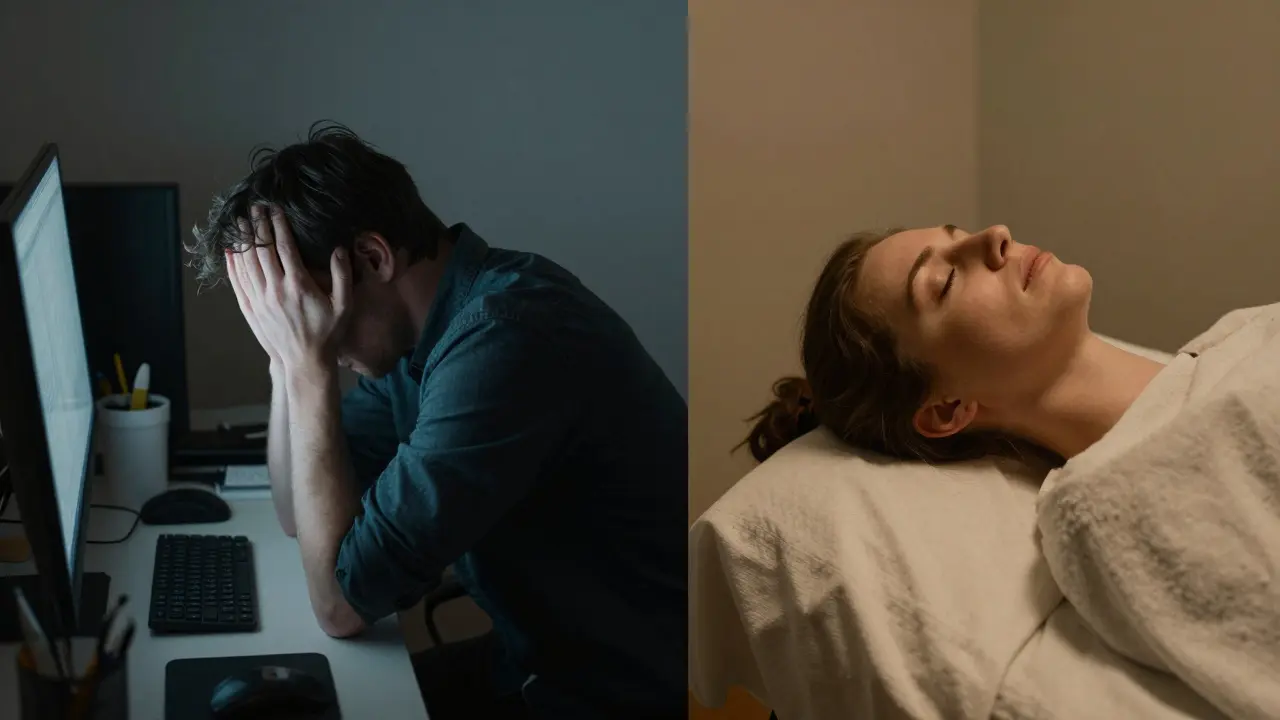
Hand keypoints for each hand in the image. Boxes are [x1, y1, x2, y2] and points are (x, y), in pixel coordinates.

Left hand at [224, 204, 352, 373]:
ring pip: (247, 263)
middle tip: (255, 208)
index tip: (274, 209)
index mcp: (298, 285)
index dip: (278, 225)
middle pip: (262, 250)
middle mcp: (275, 289)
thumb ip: (342, 275)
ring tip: (241, 223)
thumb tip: (338, 249)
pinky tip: (230, 251)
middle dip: (258, 226)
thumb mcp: (344, 305)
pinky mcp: (250, 310)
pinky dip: (233, 265)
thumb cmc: (328, 333)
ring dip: (243, 241)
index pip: (284, 247)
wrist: (305, 362)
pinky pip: (238, 282)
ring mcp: (260, 300)